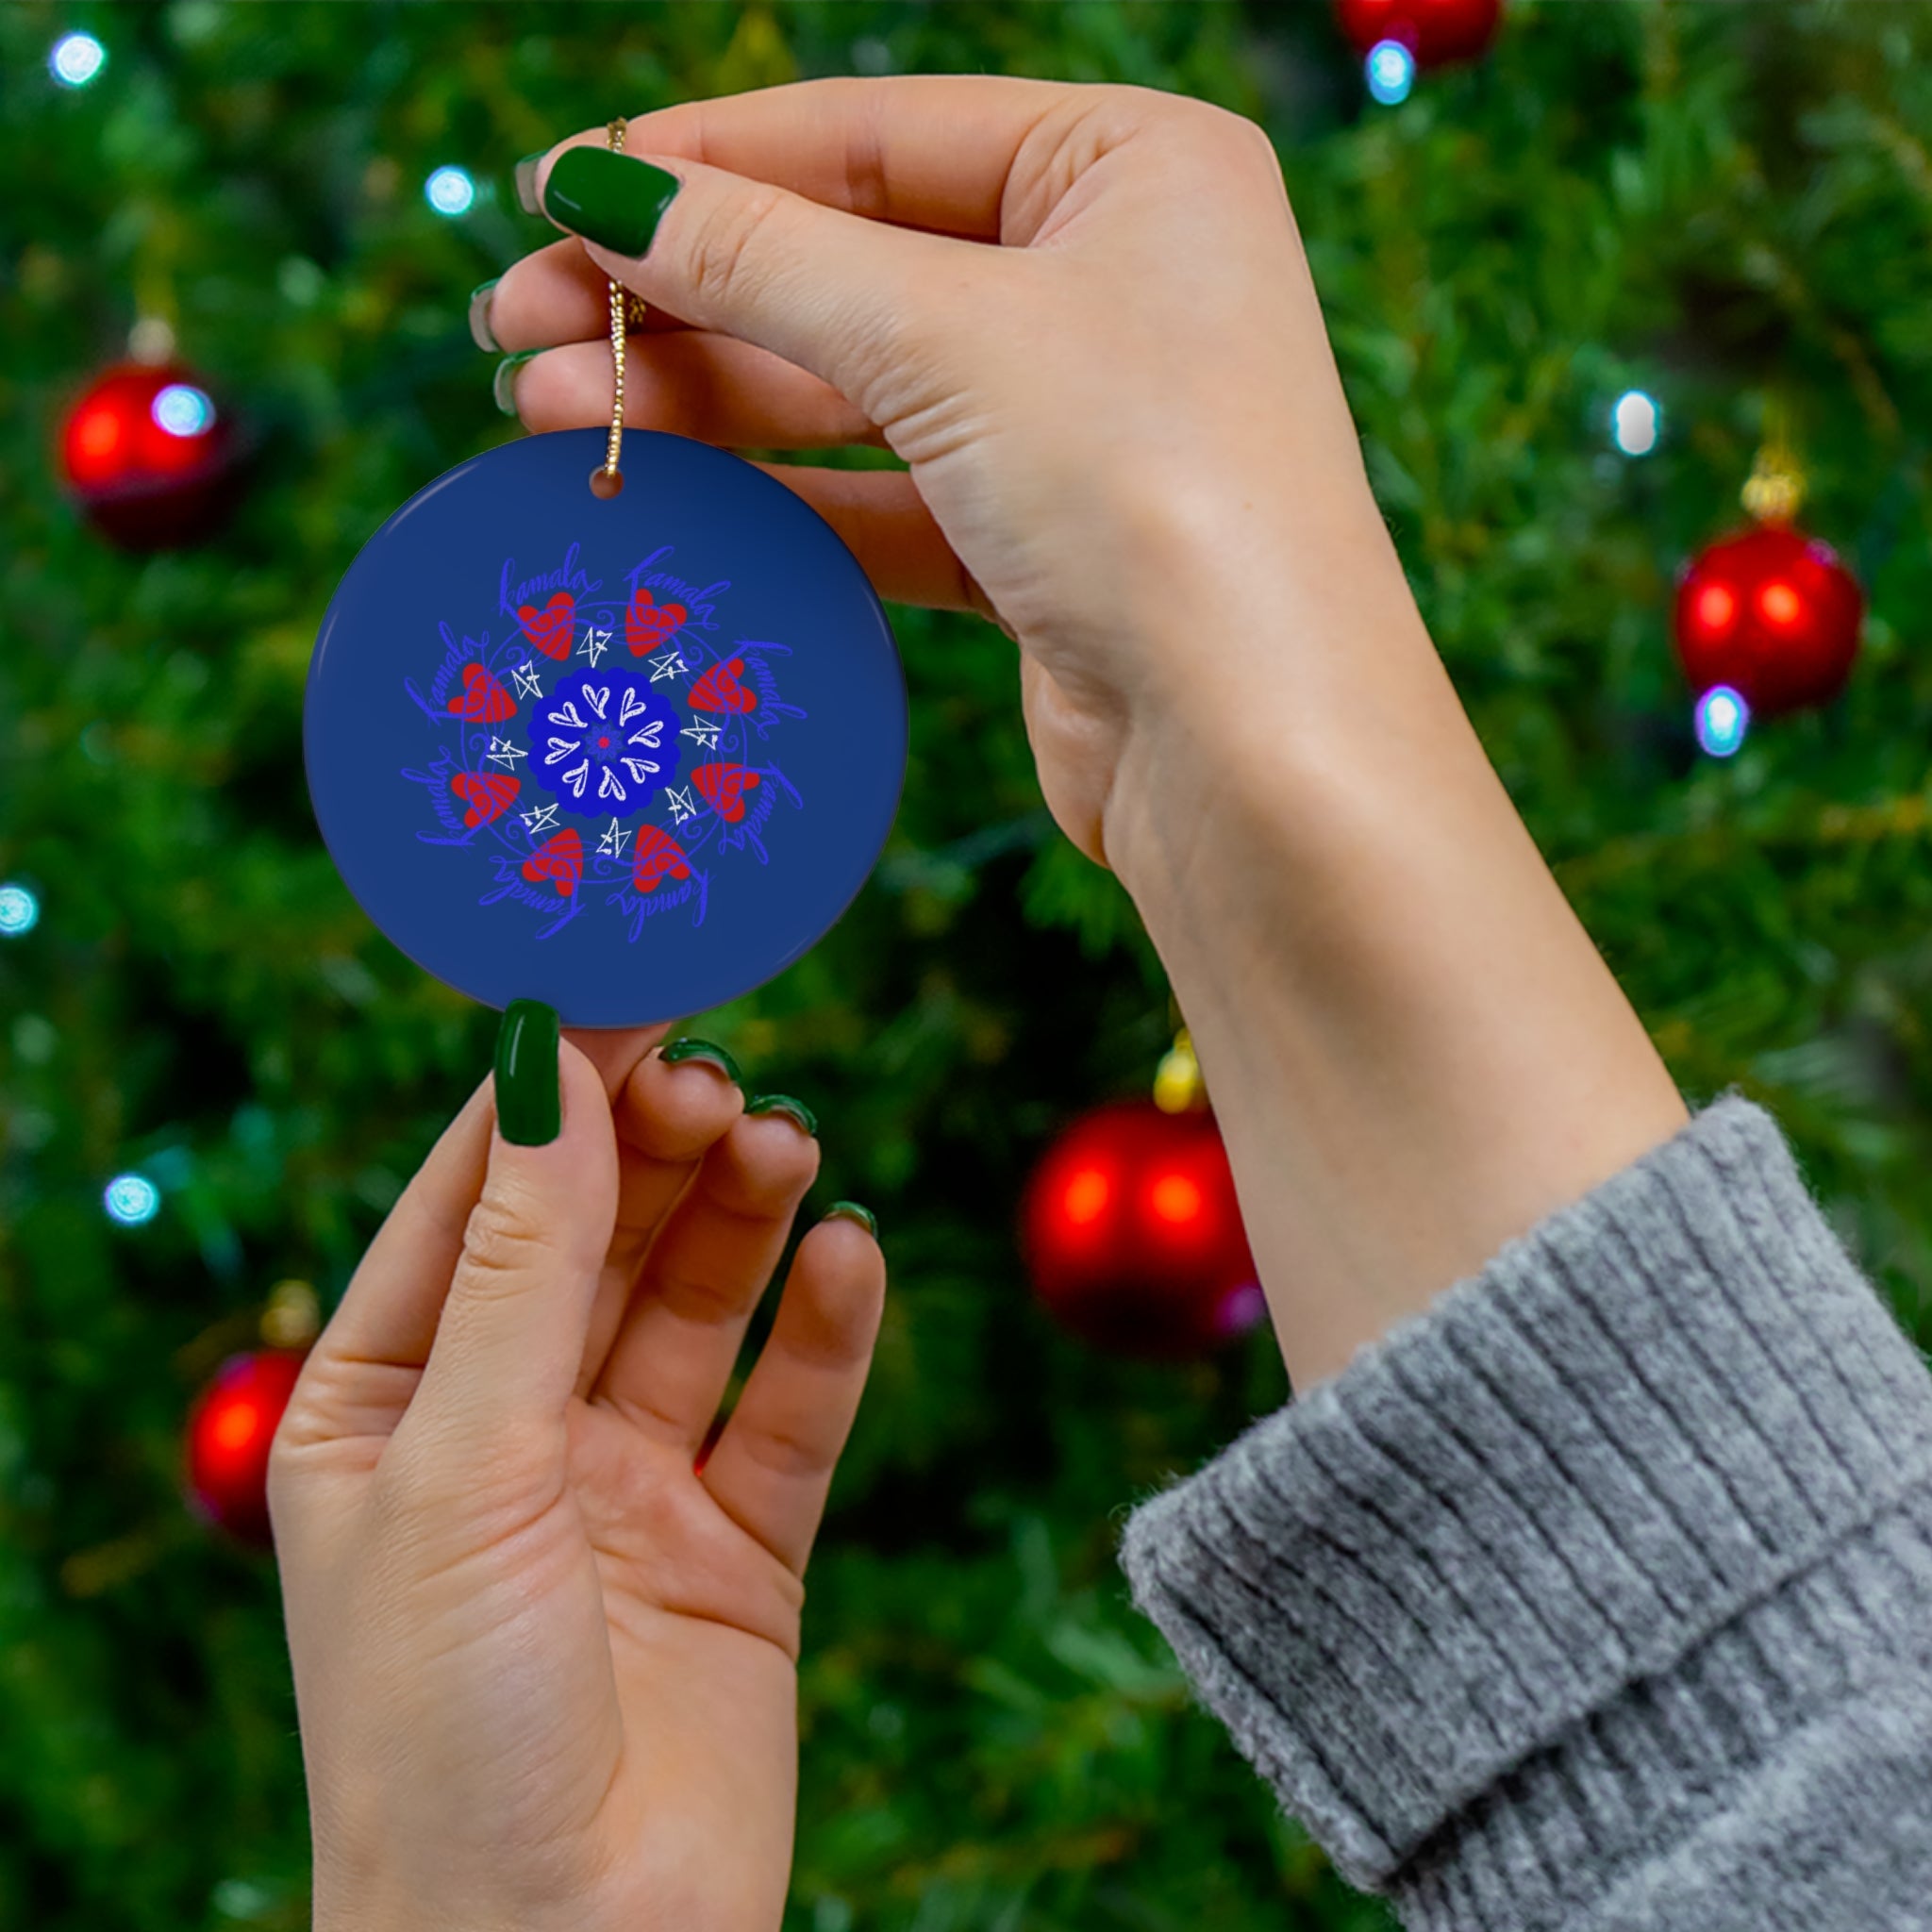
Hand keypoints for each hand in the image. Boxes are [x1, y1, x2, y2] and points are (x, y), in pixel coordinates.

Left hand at [269, 1023, 883, 1931]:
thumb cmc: (444, 1730)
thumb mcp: (462, 1466)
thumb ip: (523, 1264)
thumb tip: (551, 1068)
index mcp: (386, 1405)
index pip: (473, 1200)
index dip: (548, 1092)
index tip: (627, 985)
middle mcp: (507, 1432)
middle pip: (596, 1237)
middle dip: (654, 1150)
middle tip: (719, 1077)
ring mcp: (627, 1487)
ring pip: (697, 1306)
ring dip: (742, 1217)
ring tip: (785, 1144)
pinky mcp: (738, 1549)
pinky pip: (791, 1410)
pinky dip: (825, 1330)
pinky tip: (850, 1257)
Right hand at [485, 78, 1684, 1389]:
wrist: (1257, 755)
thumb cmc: (1151, 493)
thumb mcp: (945, 338)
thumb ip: (762, 259)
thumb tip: (595, 192)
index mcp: (1132, 168)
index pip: (874, 133)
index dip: (704, 162)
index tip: (553, 194)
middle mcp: (1114, 282)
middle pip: (851, 263)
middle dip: (681, 295)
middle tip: (514, 323)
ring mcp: (1080, 422)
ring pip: (854, 388)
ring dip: (702, 397)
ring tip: (544, 406)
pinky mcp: (1044, 548)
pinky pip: (883, 495)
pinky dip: (775, 492)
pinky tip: (655, 487)